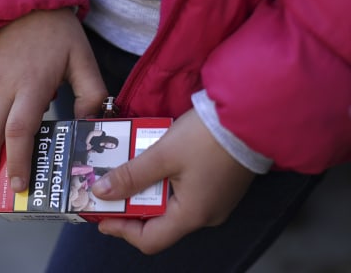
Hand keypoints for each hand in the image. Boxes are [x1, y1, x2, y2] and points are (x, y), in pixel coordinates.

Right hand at [0, 8, 107, 208]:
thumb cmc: (52, 28)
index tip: (20, 187)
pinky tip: (5, 102)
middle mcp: (1, 85)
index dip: (18, 163)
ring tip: (5, 154)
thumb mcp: (81, 56)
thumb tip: (89, 125)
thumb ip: (91, 92)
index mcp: (31, 84)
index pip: (20, 132)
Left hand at [92, 109, 254, 253]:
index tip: (101, 216)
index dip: (121, 230)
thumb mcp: (162, 154)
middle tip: (109, 189)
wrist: (251, 113)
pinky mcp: (219, 183)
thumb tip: (102, 192)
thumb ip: (131, 175)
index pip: (150, 240)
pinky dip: (163, 179)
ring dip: (146, 189)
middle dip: (130, 205)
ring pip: (170, 203)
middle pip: (159, 221)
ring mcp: (215, 199)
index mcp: (192, 215)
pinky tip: (151, 161)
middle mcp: (206, 214)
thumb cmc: (209, 136)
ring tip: (126, 171)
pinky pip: (184, 189)